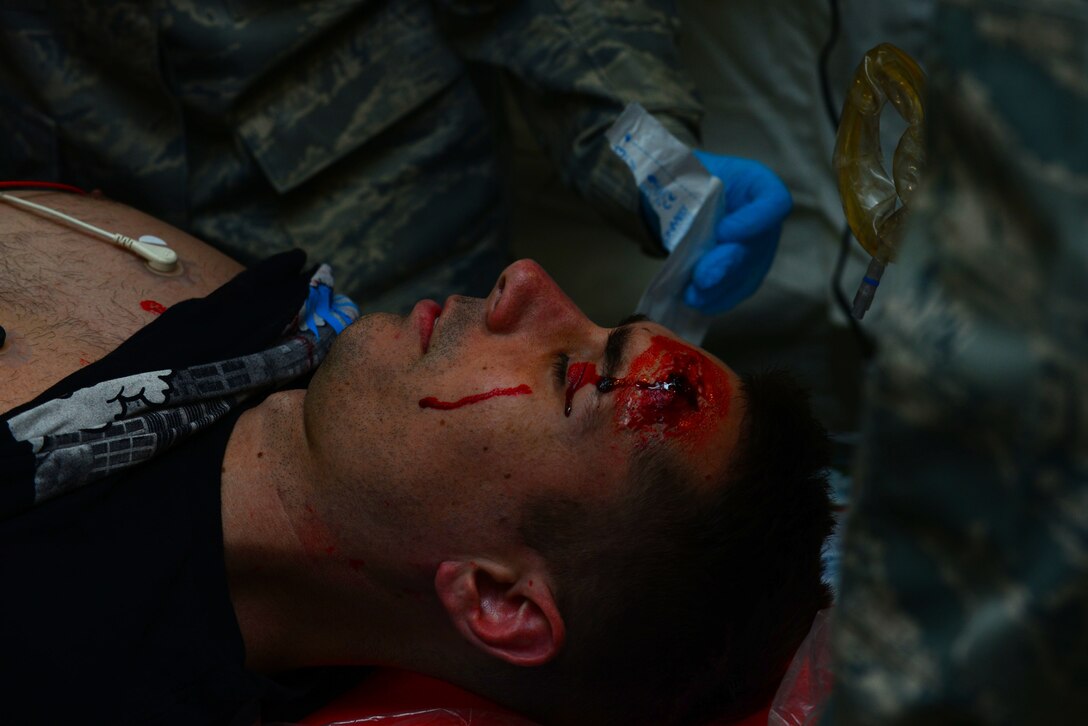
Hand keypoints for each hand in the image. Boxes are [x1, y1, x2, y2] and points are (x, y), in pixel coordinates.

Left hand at [686, 150, 791, 312]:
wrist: (689, 196)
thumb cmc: (693, 178)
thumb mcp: (688, 170)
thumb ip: (687, 184)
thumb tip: (675, 206)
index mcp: (758, 185)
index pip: (774, 203)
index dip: (753, 221)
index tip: (723, 231)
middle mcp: (766, 220)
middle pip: (756, 247)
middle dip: (727, 265)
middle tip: (702, 277)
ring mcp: (761, 249)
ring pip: (746, 274)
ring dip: (719, 289)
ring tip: (692, 296)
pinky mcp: (748, 273)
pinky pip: (738, 290)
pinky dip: (717, 299)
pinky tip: (697, 303)